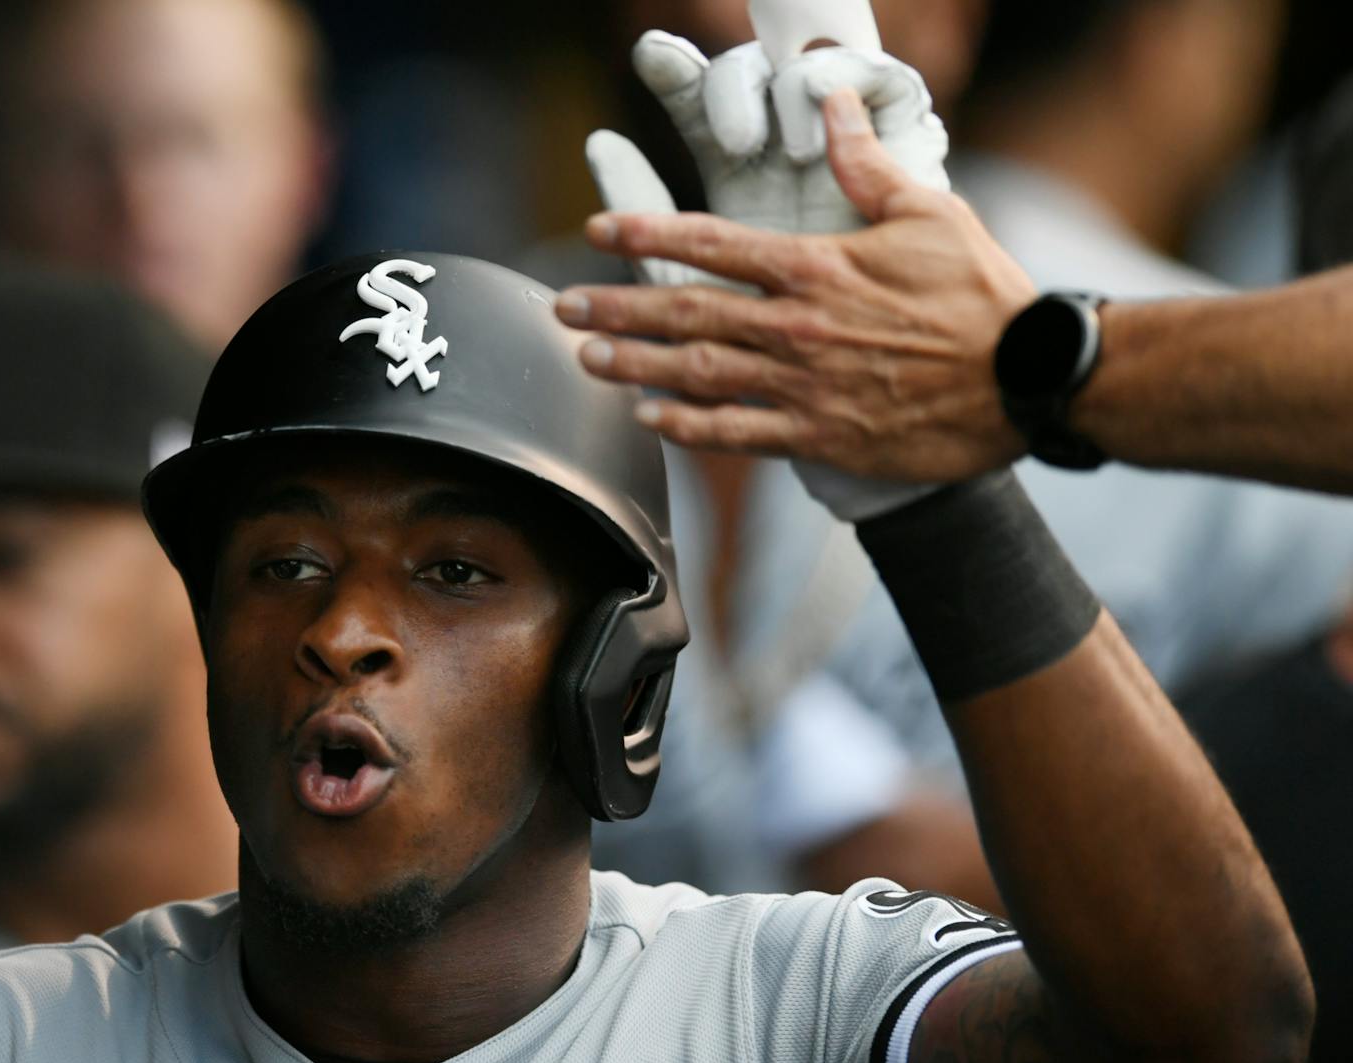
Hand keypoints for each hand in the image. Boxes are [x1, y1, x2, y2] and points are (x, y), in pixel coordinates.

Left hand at [572, 26, 964, 518]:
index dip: (646, 234)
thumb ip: (869, 167)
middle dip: (616, 304)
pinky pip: (736, 432)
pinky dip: (687, 425)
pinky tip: (648, 416)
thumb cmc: (982, 297)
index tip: (596, 229)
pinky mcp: (818, 435)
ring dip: (634, 362)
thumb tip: (833, 103)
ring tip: (586, 355)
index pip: (712, 244)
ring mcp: (802, 385)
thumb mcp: (930, 214)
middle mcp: (796, 327)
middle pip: (685, 311)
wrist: (1026, 384)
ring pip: (696, 371)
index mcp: (816, 268)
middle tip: (561, 305)